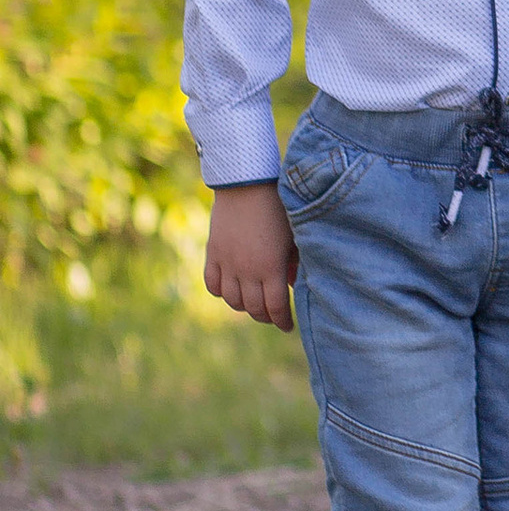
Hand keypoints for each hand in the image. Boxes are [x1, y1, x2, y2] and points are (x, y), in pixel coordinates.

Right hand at [205, 183, 297, 330]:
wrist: (247, 183)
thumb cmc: (279, 207)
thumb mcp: (294, 236)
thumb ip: (294, 263)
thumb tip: (293, 286)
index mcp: (271, 267)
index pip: (276, 308)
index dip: (283, 321)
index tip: (289, 326)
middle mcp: (247, 271)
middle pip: (253, 309)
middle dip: (266, 316)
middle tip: (274, 316)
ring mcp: (227, 263)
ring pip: (232, 301)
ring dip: (244, 307)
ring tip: (254, 303)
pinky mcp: (213, 254)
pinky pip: (212, 285)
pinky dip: (221, 292)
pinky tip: (231, 289)